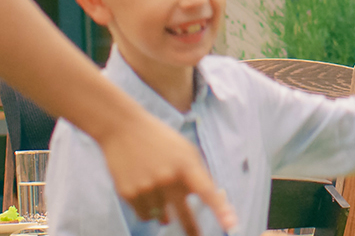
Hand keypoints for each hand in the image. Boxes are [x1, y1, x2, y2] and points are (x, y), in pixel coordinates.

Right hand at [99, 113, 236, 235]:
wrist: (123, 129)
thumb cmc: (159, 139)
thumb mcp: (185, 150)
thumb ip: (197, 172)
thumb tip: (209, 198)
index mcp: (185, 163)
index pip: (206, 190)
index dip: (220, 209)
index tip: (231, 224)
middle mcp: (167, 177)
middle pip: (185, 214)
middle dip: (193, 229)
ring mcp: (147, 187)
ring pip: (162, 217)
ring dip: (164, 212)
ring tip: (158, 189)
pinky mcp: (128, 193)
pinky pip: (144, 215)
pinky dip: (147, 210)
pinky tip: (145, 190)